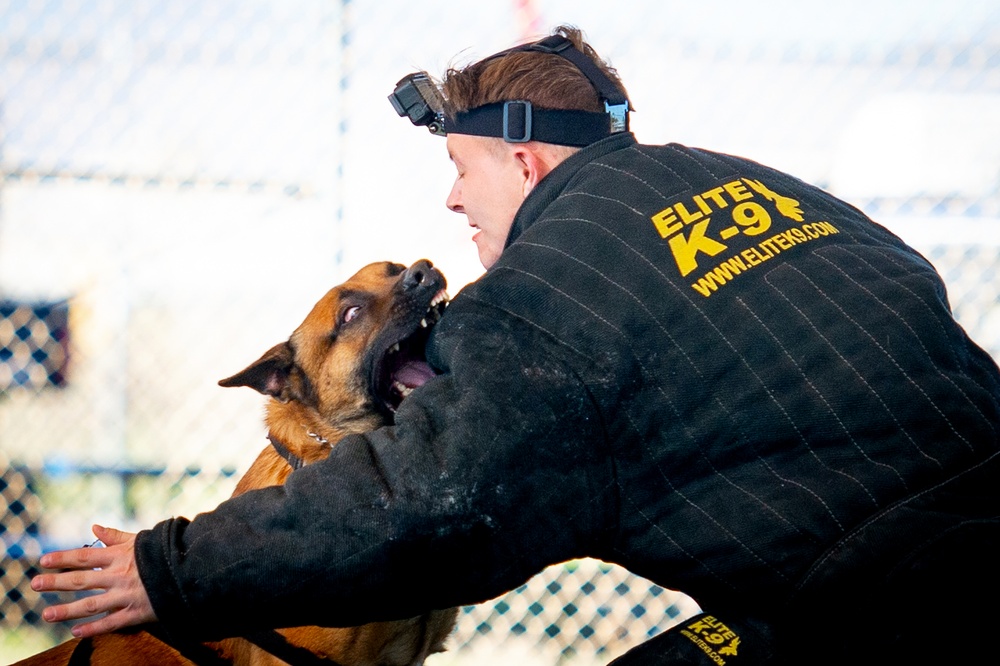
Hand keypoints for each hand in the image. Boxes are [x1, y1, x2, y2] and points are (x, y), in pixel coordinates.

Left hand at [31, 524, 156, 636]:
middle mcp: (120, 576)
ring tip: (47, 614)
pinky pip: (112, 622)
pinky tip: (76, 632)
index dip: (63, 558)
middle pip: (82, 580)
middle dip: (57, 582)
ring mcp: (128, 595)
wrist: (192, 571)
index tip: (44, 561)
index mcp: (121, 556)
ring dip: (68, 610)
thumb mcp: (140, 540)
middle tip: (35, 584)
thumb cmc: (164, 553)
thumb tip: (94, 528)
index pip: (85, 556)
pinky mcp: (138, 612)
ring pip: (93, 604)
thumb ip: (115, 537)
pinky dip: (94, 628)